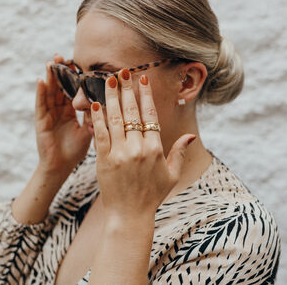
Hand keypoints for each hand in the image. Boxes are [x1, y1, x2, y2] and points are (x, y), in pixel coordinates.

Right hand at [35, 54, 91, 180]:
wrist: (61, 168)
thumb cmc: (74, 151)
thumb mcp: (88, 130)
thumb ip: (93, 117)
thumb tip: (106, 103)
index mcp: (69, 112)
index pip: (71, 91)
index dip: (73, 78)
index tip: (77, 63)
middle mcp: (58, 111)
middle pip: (59, 88)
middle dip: (60, 72)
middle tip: (63, 56)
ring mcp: (48, 115)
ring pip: (49, 92)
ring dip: (49, 77)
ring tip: (51, 62)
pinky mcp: (41, 122)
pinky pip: (41, 105)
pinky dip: (40, 93)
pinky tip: (41, 81)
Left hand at [90, 69, 195, 219]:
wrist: (130, 215)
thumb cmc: (152, 195)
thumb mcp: (171, 175)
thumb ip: (180, 152)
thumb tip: (191, 136)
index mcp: (155, 149)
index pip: (150, 115)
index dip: (145, 95)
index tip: (142, 79)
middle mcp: (138, 148)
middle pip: (132, 112)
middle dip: (126, 89)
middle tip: (122, 71)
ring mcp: (120, 154)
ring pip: (115, 119)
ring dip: (111, 97)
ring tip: (107, 80)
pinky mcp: (104, 160)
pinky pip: (101, 134)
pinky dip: (97, 118)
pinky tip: (95, 104)